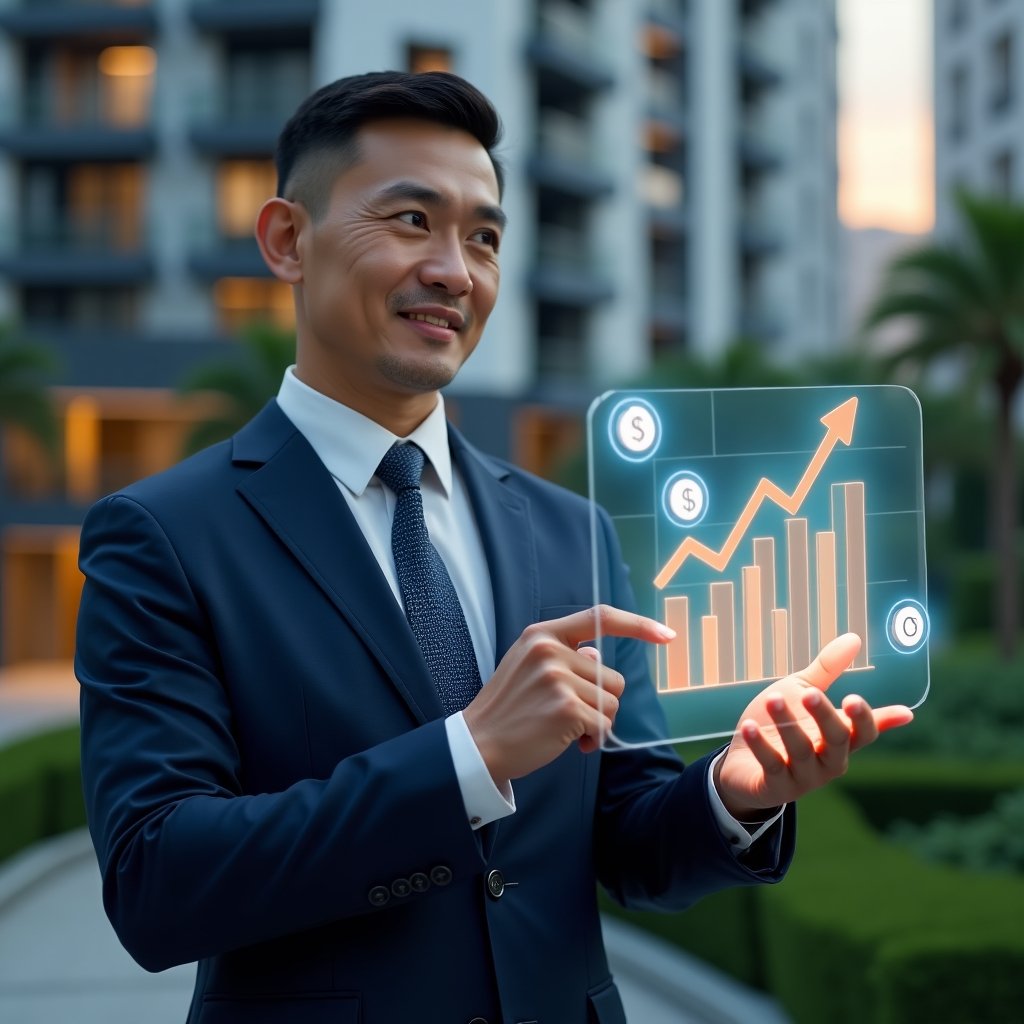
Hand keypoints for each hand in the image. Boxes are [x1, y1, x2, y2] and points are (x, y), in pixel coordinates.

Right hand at [463, 605, 673, 783]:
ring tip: (563, 728)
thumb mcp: (526, 666)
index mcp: (541, 634)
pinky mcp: (567, 709)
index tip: (665, 634)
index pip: (599, 618)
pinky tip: (567, 742)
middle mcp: (550, 651)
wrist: (479, 745)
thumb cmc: (508, 709)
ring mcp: (558, 679)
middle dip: (598, 701)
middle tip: (564, 714)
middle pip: (610, 676)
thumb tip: (598, 654)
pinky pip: (603, 725)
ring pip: (610, 703)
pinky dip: (592, 739)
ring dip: (595, 722)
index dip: (637, 625)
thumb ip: (563, 655)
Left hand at [714, 633, 913, 818]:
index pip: (864, 732)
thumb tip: (855, 638)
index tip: (855, 699)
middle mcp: (828, 761)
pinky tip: (747, 727)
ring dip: (787, 724)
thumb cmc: (780, 725)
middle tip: (811, 693)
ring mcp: (803, 777)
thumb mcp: (802, 692)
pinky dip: (760, 746)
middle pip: (837, 740)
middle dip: (824, 716)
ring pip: (801, 751)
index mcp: (839, 739)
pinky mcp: (776, 787)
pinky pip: (771, 766)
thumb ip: (827, 671)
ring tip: (772, 698)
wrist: (742, 763)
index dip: (864, 718)